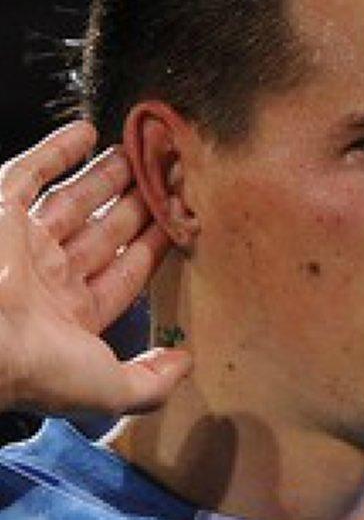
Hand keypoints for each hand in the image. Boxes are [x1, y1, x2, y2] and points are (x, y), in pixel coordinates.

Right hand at [0, 121, 191, 416]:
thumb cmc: (39, 366)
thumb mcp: (110, 388)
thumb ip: (152, 382)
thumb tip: (186, 364)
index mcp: (71, 317)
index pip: (125, 274)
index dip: (154, 246)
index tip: (182, 219)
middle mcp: (47, 278)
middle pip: (103, 232)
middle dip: (137, 206)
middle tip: (169, 176)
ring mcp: (22, 243)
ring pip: (71, 201)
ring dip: (105, 176)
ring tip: (138, 152)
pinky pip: (29, 172)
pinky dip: (56, 150)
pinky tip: (87, 132)